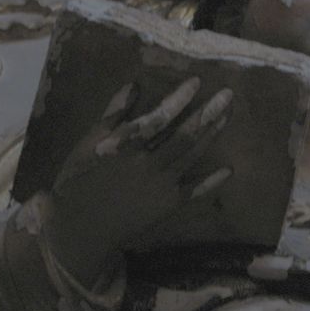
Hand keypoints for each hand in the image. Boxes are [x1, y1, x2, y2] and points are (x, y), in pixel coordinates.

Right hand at [42, 77, 232, 285]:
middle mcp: (149, 165)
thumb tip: (133, 85)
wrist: (81, 228)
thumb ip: (112, 116)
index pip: (159, 118)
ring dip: (212, 135)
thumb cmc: (80, 181)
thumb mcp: (88, 144)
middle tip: (228, 95)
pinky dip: (211, 181)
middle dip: (207, 114)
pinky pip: (195, 191)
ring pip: (192, 156)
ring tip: (228, 115)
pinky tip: (229, 169)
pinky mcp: (169, 205)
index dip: (178, 100)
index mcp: (128, 147)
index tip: (196, 82)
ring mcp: (162, 186)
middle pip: (184, 136)